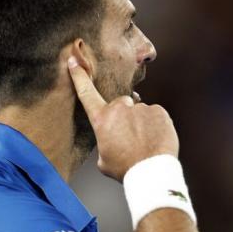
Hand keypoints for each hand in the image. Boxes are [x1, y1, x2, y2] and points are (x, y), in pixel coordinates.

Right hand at [68, 57, 178, 181]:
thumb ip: (105, 143)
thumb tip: (111, 140)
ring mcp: (140, 108)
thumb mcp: (104, 159)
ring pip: (140, 112)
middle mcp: (120, 109)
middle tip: (131, 137)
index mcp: (102, 119)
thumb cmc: (125, 169)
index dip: (79, 75)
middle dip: (125, 116)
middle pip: (121, 105)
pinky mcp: (159, 111)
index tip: (73, 60)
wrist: (150, 171)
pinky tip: (155, 139)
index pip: (86, 92)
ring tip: (145, 142)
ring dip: (142, 123)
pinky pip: (156, 115)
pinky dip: (156, 125)